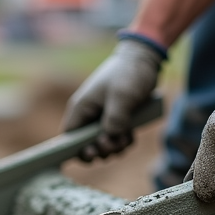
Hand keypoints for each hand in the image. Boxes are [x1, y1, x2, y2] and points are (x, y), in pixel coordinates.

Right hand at [61, 38, 163, 160]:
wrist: (145, 60)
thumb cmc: (129, 73)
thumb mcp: (122, 95)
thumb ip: (115, 119)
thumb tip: (110, 137)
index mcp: (82, 108)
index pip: (69, 137)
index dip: (75, 150)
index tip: (91, 154)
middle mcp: (89, 116)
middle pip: (86, 145)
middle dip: (101, 149)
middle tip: (114, 144)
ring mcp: (103, 119)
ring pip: (103, 145)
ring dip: (115, 147)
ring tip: (126, 137)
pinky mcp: (117, 120)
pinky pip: (116, 139)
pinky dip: (123, 141)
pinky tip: (131, 134)